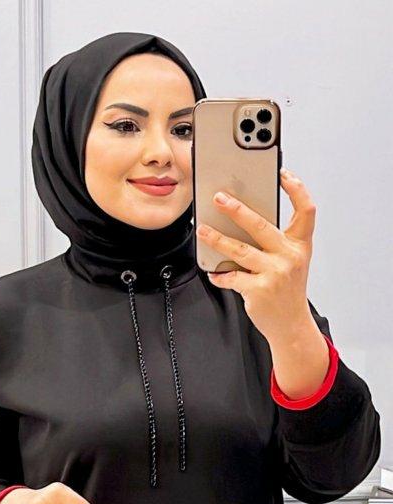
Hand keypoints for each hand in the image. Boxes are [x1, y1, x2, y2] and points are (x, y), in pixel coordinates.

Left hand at [196, 169, 316, 345]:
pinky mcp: (258, 289)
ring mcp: (274, 273)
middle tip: (219, 198)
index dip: (297, 189)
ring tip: (202, 231)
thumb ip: (276, 242)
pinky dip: (219, 275)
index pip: (305, 210)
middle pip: (261, 225)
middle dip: (236, 210)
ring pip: (239, 250)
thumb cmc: (287, 289)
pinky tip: (213, 273)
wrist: (290, 323)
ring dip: (216, 239)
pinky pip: (231, 277)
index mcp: (301, 244)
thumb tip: (242, 222)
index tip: (282, 174)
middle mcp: (290, 256)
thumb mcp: (292, 261)